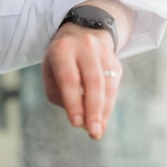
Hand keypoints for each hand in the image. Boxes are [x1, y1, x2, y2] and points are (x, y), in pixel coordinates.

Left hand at [42, 23, 122, 138]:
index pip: (69, 79)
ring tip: (98, 131)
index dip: (74, 102)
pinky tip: (102, 120)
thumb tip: (82, 121)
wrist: (81, 34)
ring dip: (104, 112)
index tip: (76, 123)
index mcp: (63, 50)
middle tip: (94, 132)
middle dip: (94, 111)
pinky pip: (114, 87)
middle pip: (93, 82)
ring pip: (107, 86)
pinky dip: (108, 106)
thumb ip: (62, 96)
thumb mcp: (51, 75)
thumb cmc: (60, 62)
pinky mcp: (115, 61)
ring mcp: (103, 53)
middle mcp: (85, 47)